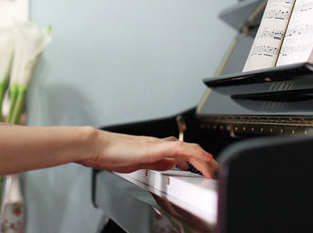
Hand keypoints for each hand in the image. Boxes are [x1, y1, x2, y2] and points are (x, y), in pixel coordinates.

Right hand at [78, 130, 217, 178]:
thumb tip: (169, 164)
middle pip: (188, 148)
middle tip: (215, 169)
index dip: (196, 158)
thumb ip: (154, 162)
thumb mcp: (137, 162)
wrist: (97, 146)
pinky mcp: (154, 148)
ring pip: (188, 147)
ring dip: (204, 158)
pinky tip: (204, 160)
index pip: (181, 150)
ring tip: (214, 168)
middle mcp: (158, 143)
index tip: (206, 168)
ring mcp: (157, 144)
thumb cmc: (110, 154)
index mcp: (154, 147)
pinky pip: (180, 149)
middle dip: (204, 159)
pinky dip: (195, 154)